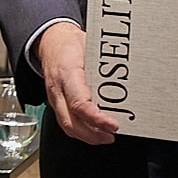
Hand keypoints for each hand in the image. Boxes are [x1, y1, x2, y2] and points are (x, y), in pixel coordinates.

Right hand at [37, 21, 119, 144]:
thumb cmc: (69, 44)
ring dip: (87, 136)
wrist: (50, 40)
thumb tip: (127, 77)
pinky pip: (65, 122)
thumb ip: (105, 64)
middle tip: (111, 135)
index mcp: (67, 73)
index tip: (113, 125)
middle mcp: (58, 89)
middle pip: (70, 122)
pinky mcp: (55, 102)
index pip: (80, 104)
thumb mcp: (90, 46)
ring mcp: (54, 98)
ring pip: (67, 126)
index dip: (97, 119)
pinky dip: (80, 131)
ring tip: (105, 137)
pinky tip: (93, 131)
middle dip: (92, 135)